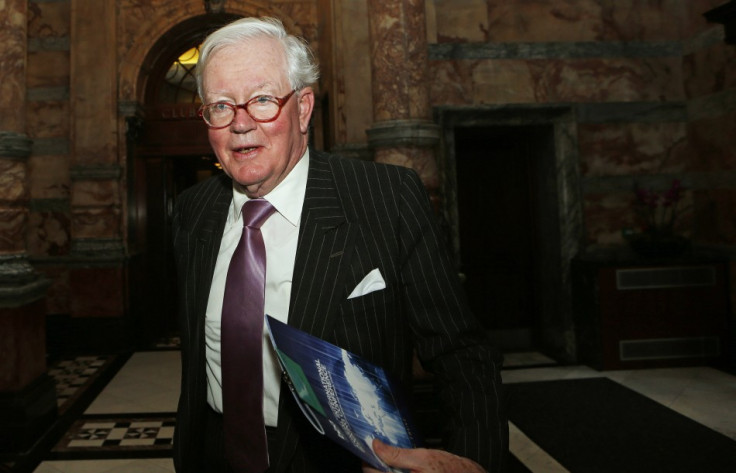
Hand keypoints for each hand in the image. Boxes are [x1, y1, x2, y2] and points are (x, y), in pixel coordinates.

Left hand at [362, 439, 486, 472]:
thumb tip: (376, 445)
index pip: (371, 472)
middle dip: (379, 464)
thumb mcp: (424, 458)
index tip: (373, 448)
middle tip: (385, 452)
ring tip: (397, 461)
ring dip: (388, 469)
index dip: (370, 459)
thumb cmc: (453, 471)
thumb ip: (398, 454)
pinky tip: (405, 470)